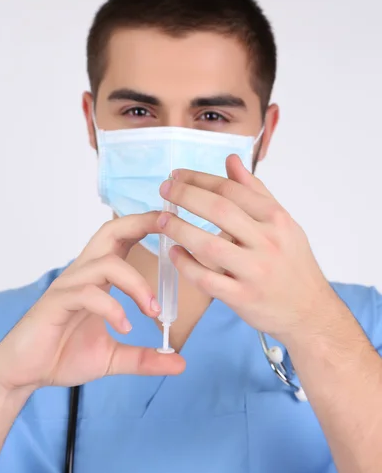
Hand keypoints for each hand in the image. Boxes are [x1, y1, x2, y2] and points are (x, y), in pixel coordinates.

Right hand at [0, 213, 184, 393]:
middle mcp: (83, 274)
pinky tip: (125, 328)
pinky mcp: (57, 302)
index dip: (146, 225)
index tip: (174, 223)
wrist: (26, 373)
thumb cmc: (64, 354)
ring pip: (107, 264)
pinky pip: (88, 294)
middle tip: (170, 228)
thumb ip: (145, 358)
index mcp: (97, 278)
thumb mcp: (113, 358)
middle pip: (110, 232)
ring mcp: (69, 286)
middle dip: (141, 224)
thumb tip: (180, 363)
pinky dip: (112, 309)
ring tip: (154, 312)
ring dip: (137, 285)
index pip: (122, 240)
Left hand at [157, 155, 336, 343]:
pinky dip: (186, 265)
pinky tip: (174, 253)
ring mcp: (255, 272)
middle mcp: (267, 242)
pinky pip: (206, 279)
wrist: (310, 311)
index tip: (177, 176)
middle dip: (186, 196)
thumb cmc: (293, 265)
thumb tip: (231, 160)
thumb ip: (255, 191)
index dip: (200, 179)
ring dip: (180, 230)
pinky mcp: (242, 298)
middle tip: (164, 190)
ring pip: (209, 246)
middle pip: (219, 210)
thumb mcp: (283, 223)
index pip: (232, 190)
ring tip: (161, 221)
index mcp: (277, 220)